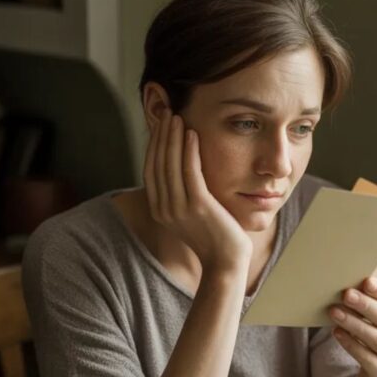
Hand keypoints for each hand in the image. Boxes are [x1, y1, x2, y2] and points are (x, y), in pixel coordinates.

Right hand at [144, 110, 252, 270]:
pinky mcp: (198, 207)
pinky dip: (189, 151)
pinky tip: (193, 134)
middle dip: (161, 136)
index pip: (150, 169)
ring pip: (171, 165)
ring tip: (178, 117)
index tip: (159, 125)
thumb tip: (181, 171)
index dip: (154, 145)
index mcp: (159, 210)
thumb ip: (181, 195)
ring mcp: (179, 208)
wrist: (226, 262)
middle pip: (157, 163)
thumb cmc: (214, 237)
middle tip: (167, 113)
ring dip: (173, 138)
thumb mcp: (190, 215)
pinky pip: (190, 172)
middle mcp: (164, 209)